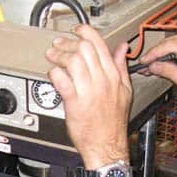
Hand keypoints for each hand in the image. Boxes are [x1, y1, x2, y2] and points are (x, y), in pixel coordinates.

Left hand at [46, 25, 131, 168]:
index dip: (85, 32)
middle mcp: (102, 81)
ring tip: (52, 57)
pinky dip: (54, 74)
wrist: (107, 146)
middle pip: (84, 49)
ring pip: (73, 61)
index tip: (76, 30)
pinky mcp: (75, 104)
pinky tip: (52, 74)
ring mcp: (89, 92)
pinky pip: (63, 81)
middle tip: (58, 45)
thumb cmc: (113, 123)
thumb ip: (121, 67)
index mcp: (113, 76)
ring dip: (58, 56)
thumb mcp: (125, 91)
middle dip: (68, 43)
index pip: (99, 44)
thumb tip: (122, 49)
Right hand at [137, 31, 176, 99]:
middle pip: (168, 42)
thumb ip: (168, 72)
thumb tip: (152, 66)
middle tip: (143, 66)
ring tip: (149, 65)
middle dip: (154, 54)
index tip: (143, 61)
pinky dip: (166, 51)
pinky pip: (176, 42)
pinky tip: (159, 59)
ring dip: (159, 53)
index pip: (169, 46)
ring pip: (170, 41)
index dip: (153, 53)